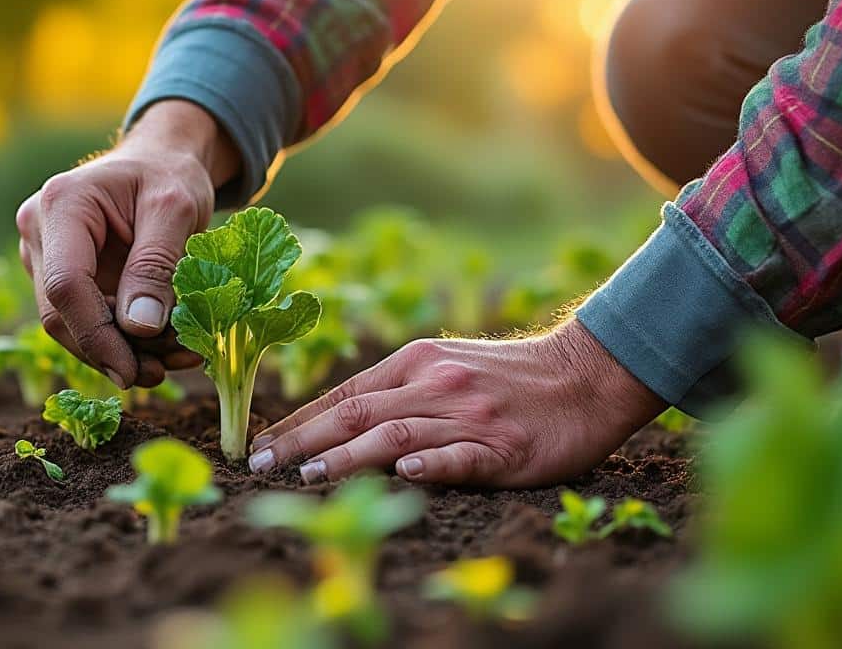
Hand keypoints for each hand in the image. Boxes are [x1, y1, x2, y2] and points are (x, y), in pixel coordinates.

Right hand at [15, 100, 240, 387]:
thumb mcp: (177, 209)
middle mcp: (38, 231)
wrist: (160, 160)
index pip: (66, 286)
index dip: (96, 336)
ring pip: (70, 325)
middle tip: (162, 373)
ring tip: (175, 359)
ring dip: (120, 352)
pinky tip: (163, 348)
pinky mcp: (59, 276)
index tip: (133, 371)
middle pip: (61, 314)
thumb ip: (157, 265)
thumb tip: (139, 329)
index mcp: (62, 205)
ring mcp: (43, 256)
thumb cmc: (169, 174)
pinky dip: (122, 341)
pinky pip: (84, 320)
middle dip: (111, 352)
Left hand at [247, 320, 666, 486]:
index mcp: (414, 364)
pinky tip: (404, 474)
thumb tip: (332, 421)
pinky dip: (431, 464)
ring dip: (347, 457)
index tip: (257, 446)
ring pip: (395, 435)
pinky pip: (461, 456)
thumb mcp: (442, 366)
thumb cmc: (504, 377)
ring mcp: (468, 416)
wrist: (584, 374)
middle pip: (356, 413)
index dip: (296, 422)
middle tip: (260, 465)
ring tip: (308, 477)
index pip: (342, 394)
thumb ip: (394, 390)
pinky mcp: (504, 448)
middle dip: (302, 441)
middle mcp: (434, 385)